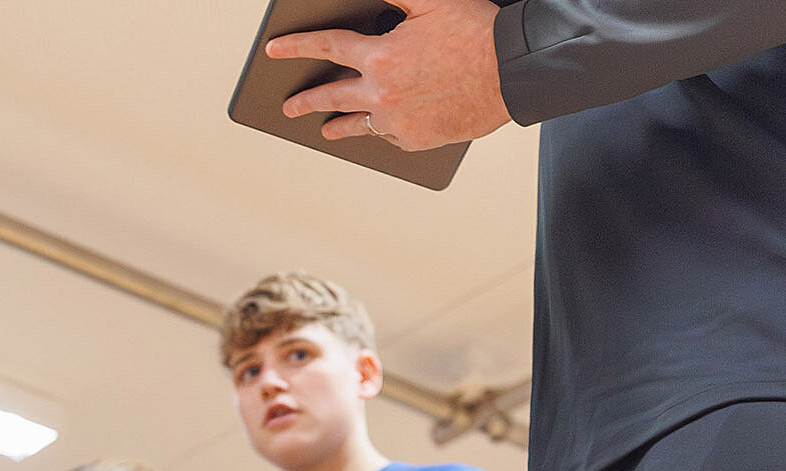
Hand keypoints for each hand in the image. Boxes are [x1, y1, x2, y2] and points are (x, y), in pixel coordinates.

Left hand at [272, 0, 509, 151]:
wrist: (511, 72)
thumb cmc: (475, 34)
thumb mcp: (429, 3)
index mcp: (379, 57)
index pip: (326, 47)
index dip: (297, 47)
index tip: (274, 51)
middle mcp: (380, 94)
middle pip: (330, 97)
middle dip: (305, 101)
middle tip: (289, 107)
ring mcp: (395, 122)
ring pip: (357, 125)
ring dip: (337, 126)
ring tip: (324, 130)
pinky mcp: (414, 140)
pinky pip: (388, 136)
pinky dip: (382, 129)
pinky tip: (378, 127)